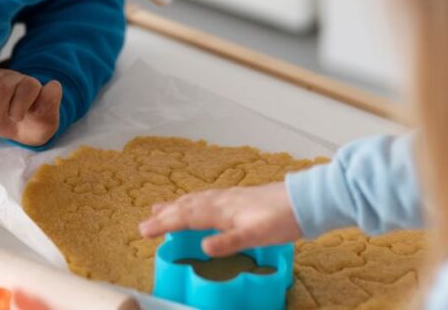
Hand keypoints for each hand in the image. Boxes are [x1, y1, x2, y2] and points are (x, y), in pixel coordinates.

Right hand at [0, 69, 61, 146]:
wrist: (19, 128)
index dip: (20, 107)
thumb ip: (50, 105)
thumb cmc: (34, 125)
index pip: (28, 86)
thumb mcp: (47, 123)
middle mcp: (13, 77)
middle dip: (1, 111)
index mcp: (31, 84)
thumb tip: (54, 84)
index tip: (19, 117)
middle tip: (5, 119)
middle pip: (2, 88)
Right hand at [138, 183, 302, 256]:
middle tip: (144, 225)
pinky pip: (207, 199)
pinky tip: (198, 204)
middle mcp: (221, 201)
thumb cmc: (282, 219)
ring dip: (176, 206)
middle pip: (186, 207)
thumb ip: (229, 241)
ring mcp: (230, 198)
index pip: (185, 217)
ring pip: (196, 201)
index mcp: (221, 210)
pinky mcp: (239, 199)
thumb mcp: (256, 235)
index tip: (143, 231)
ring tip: (160, 209)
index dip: (163, 224)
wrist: (304, 201)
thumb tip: (203, 248)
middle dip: (164, 216)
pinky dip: (194, 202)